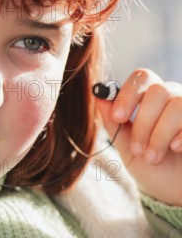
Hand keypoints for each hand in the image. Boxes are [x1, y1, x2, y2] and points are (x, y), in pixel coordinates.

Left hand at [96, 68, 181, 206]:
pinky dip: (180, 134)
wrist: (177, 194)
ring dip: (160, 133)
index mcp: (152, 99)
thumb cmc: (152, 169)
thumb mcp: (128, 148)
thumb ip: (114, 124)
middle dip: (143, 121)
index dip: (128, 94)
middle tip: (137, 149)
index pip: (142, 77)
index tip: (118, 117)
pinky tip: (174, 149)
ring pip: (176, 104)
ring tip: (153, 157)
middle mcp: (174, 99)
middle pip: (158, 90)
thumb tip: (99, 97)